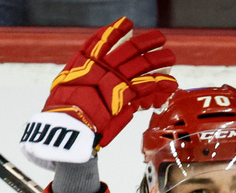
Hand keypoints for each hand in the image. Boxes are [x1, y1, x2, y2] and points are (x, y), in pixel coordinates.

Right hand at [20, 17, 176, 167]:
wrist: (67, 126)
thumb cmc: (65, 112)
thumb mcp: (69, 90)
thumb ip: (87, 81)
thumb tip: (98, 77)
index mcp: (84, 63)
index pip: (101, 41)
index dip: (116, 31)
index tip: (127, 24)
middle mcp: (101, 67)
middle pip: (128, 49)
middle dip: (145, 42)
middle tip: (159, 38)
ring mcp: (113, 80)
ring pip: (141, 65)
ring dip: (158, 60)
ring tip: (170, 57)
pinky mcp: (124, 95)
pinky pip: (146, 87)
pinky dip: (160, 85)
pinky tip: (170, 83)